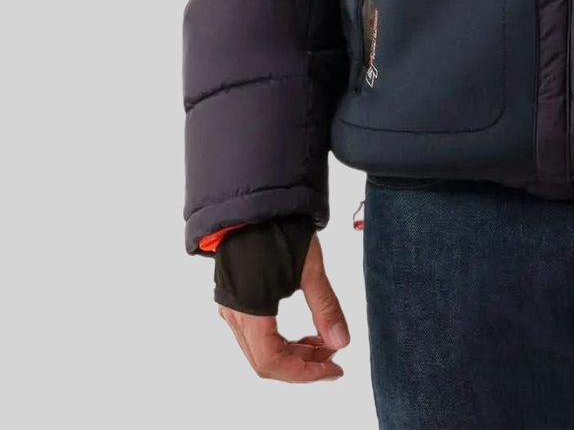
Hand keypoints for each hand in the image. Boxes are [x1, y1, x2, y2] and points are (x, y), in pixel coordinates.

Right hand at [218, 233, 350, 381]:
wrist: (254, 202)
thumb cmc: (279, 229)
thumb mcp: (310, 268)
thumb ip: (326, 307)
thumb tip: (342, 342)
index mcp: (249, 311)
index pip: (272, 362)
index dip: (304, 372)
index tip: (333, 369)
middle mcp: (234, 316)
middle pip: (266, 361)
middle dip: (302, 364)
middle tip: (334, 356)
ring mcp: (232, 309)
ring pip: (262, 350)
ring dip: (294, 353)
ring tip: (324, 342)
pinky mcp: (236, 300)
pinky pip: (258, 336)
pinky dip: (283, 340)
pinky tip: (305, 332)